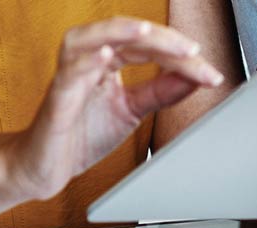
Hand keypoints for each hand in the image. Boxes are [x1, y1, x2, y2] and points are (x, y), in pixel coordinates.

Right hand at [11, 17, 223, 198]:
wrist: (45, 166)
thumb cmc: (82, 133)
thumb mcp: (132, 109)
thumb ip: (161, 91)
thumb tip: (196, 76)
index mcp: (107, 59)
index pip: (147, 45)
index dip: (180, 55)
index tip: (211, 72)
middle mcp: (87, 59)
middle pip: (125, 34)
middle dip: (162, 40)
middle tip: (192, 52)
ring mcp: (69, 75)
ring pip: (90, 39)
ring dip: (119, 33)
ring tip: (147, 32)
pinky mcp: (56, 98)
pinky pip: (70, 73)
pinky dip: (88, 62)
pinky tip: (107, 57)